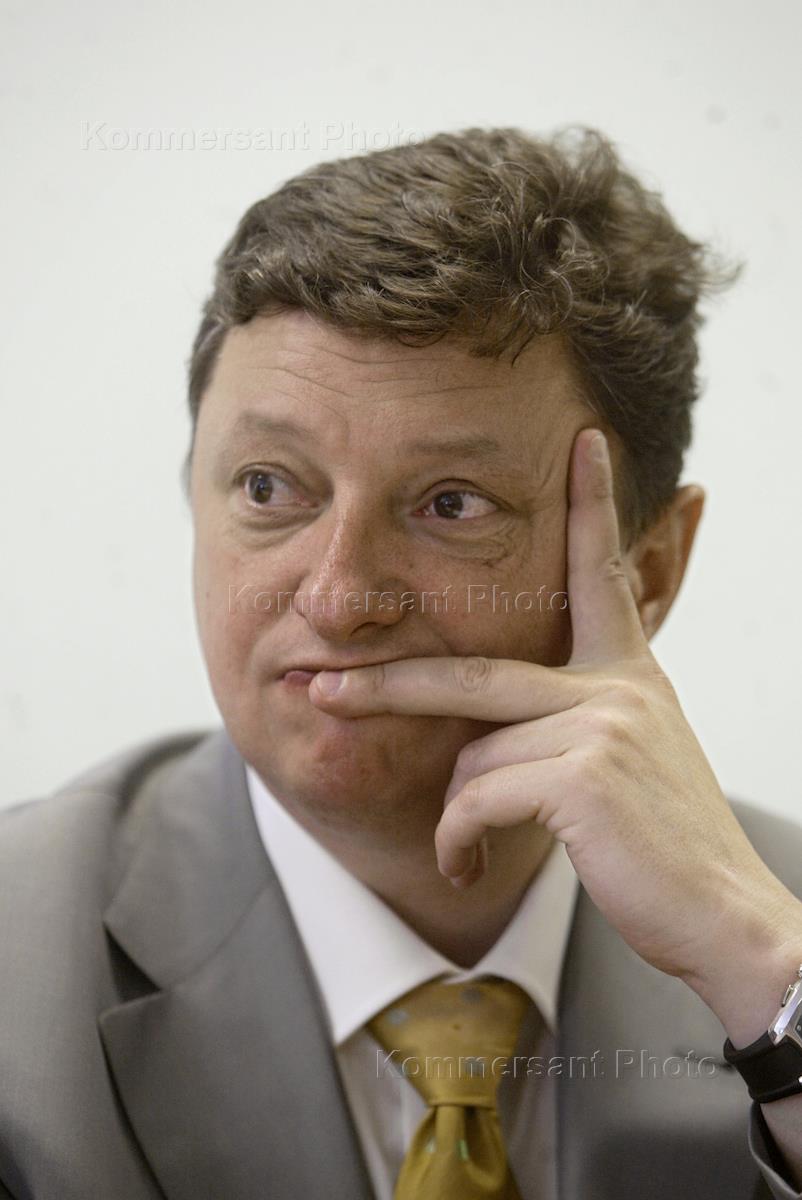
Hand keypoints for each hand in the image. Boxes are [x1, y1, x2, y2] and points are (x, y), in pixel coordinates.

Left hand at [309, 429, 801, 998]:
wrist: (725, 920)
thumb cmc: (663, 850)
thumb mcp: (624, 765)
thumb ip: (562, 729)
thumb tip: (475, 742)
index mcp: (630, 675)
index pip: (603, 574)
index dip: (591, 505)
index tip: (584, 444)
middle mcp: (617, 686)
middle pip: (471, 673)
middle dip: (389, 686)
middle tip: (323, 689)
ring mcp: (601, 725)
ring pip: (471, 754)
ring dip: (455, 815)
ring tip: (464, 852)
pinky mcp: (581, 774)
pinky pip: (475, 797)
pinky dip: (457, 839)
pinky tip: (467, 866)